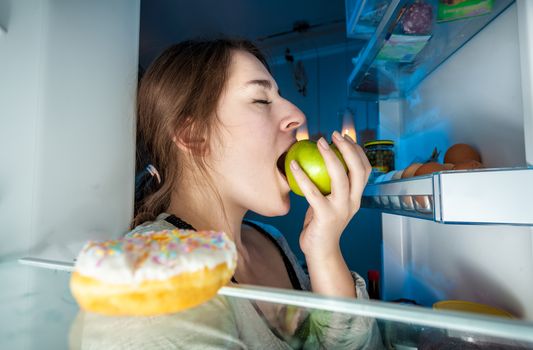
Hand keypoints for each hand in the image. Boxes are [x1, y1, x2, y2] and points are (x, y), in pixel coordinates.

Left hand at [290, 131, 370, 257]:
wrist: (321, 252)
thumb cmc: (321, 224)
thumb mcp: (329, 202)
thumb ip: (329, 186)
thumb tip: (318, 161)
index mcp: (356, 197)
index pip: (365, 169)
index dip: (357, 150)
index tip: (344, 137)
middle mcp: (353, 202)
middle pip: (358, 170)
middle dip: (348, 148)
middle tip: (333, 135)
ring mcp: (340, 209)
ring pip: (340, 178)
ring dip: (330, 157)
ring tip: (319, 142)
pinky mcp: (325, 216)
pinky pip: (312, 191)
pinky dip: (302, 175)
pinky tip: (292, 164)